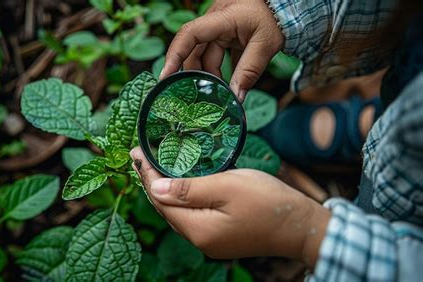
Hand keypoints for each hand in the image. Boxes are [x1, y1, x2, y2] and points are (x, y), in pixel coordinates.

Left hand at [130, 147, 329, 266]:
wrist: (301, 226)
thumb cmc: (268, 203)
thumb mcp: (227, 187)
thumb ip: (188, 189)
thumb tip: (155, 187)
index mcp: (198, 230)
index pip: (160, 200)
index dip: (146, 176)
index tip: (137, 152)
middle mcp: (200, 240)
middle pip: (166, 209)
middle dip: (152, 182)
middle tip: (142, 156)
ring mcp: (211, 241)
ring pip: (178, 212)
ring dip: (166, 190)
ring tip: (156, 166)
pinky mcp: (221, 236)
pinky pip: (192, 215)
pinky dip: (182, 198)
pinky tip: (182, 183)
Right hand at [160, 0, 284, 101]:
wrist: (287, 4)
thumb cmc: (277, 17)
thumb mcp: (266, 46)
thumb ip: (249, 72)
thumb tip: (235, 99)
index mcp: (223, 18)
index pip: (190, 35)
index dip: (174, 55)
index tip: (165, 77)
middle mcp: (215, 20)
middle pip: (194, 50)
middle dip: (196, 74)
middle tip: (201, 96)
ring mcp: (219, 26)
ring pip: (206, 54)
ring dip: (210, 74)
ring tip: (219, 93)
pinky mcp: (226, 33)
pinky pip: (216, 53)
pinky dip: (219, 69)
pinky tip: (226, 85)